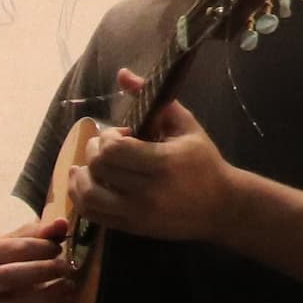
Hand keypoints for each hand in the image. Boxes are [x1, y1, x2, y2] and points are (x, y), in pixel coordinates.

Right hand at [0, 217, 77, 302]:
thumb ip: (42, 232)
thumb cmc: (12, 259)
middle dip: (42, 270)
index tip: (58, 247)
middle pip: (7, 277)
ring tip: (69, 285)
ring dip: (48, 296)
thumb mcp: (20, 241)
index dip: (37, 247)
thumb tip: (62, 223)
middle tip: (66, 267)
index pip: (8, 249)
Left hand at [71, 74, 243, 241]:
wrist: (221, 206)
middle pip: (98, 168)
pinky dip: (81, 198)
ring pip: (88, 195)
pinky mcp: (131, 228)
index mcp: (163, 162)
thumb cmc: (203, 161)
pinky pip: (92, 215)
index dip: (108, 136)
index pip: (113, 149)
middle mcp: (148, 191)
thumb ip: (153, 99)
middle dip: (94, 151)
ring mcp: (137, 213)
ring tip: (87, 166)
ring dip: (81, 177)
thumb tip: (122, 74)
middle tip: (105, 147)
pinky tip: (86, 184)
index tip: (121, 133)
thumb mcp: (185, 126)